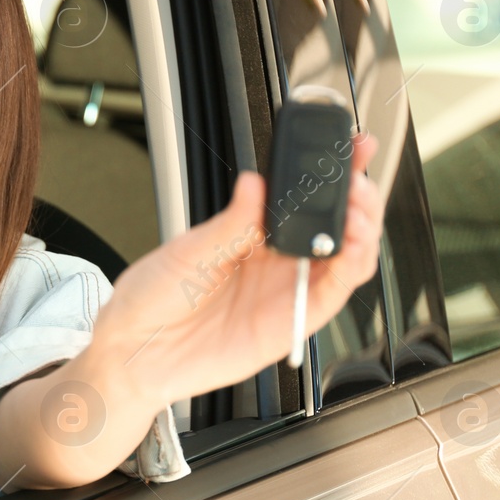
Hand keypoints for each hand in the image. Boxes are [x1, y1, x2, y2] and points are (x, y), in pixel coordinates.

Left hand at [88, 132, 383, 407]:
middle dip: (356, 196)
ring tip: (358, 210)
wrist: (136, 351)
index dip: (331, 173)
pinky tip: (352, 247)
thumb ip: (231, 223)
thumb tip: (254, 183)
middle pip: (335, 223)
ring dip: (362, 230)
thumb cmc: (153, 298)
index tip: (349, 148)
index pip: (302, 196)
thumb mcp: (188, 250)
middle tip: (357, 179)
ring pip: (347, 256)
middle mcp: (276, 259)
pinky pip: (334, 293)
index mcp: (251, 232)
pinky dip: (352, 268)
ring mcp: (287, 289)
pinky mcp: (293, 322)